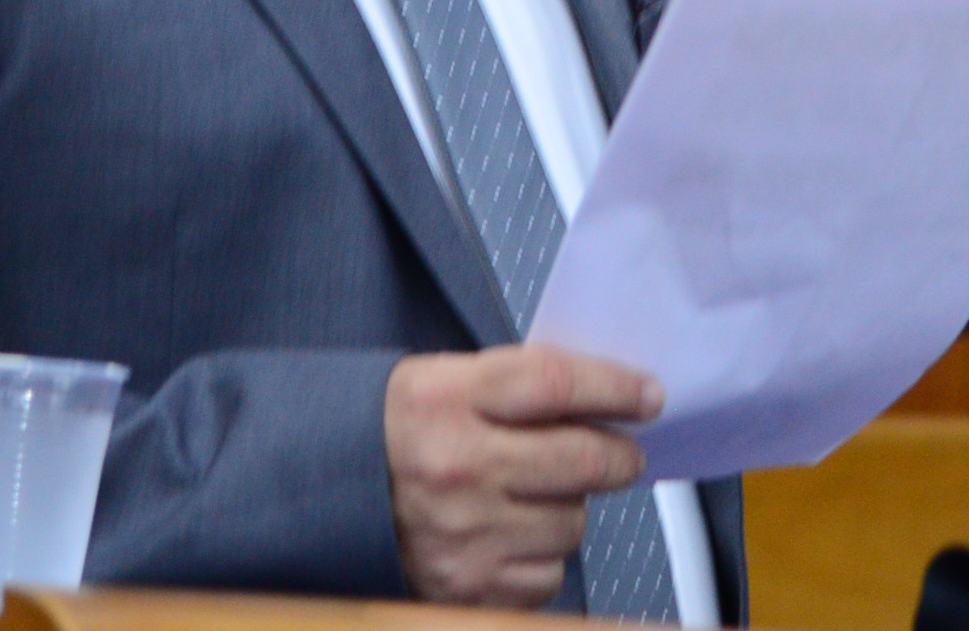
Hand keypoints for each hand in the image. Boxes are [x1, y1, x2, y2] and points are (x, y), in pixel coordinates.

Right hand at [384, 344, 661, 607]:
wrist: (319, 495)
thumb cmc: (394, 432)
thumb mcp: (442, 381)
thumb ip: (517, 386)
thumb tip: (606, 398)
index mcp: (447, 398)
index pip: (557, 384)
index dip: (615, 388)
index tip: (648, 396)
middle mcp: (457, 466)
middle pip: (583, 459)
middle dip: (620, 456)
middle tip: (624, 454)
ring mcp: (463, 533)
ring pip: (573, 522)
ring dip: (570, 508)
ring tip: (535, 496)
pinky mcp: (466, 587)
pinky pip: (547, 575)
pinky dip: (542, 557)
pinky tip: (512, 536)